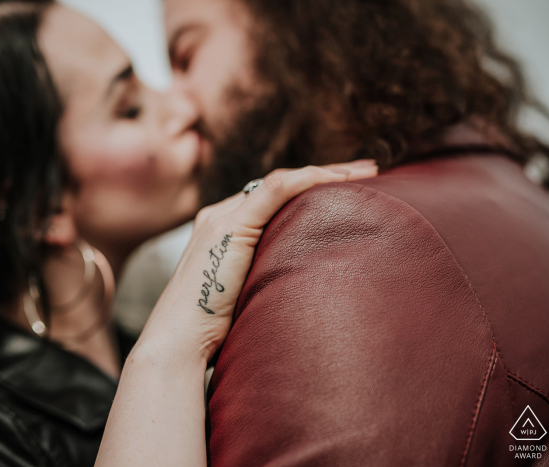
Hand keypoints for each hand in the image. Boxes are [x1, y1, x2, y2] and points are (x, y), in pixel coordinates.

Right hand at [135, 160, 377, 363]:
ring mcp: (222, 218)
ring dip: (328, 171)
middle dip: (326, 173)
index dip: (312, 187)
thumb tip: (303, 285)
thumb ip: (266, 278)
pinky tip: (339, 178)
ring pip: (281, 181)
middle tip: (368, 172)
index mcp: (224, 229)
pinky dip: (309, 179)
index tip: (350, 189)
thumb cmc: (212, 329)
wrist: (180, 340)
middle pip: (280, 183)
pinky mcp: (229, 226)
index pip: (273, 197)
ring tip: (368, 171)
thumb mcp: (247, 295)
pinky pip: (275, 190)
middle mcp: (220, 216)